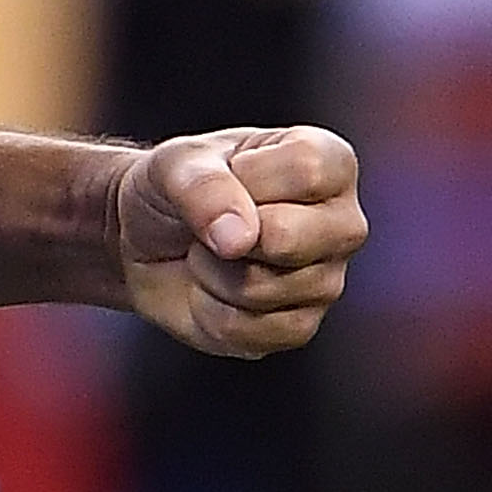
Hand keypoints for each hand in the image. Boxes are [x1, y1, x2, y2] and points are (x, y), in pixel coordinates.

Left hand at [117, 124, 365, 358]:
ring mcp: (327, 281)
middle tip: (215, 221)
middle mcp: (343, 224)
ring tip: (211, 250)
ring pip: (260, 289)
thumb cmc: (176, 185)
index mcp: (331, 164)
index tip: (230, 172)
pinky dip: (209, 309)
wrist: (148, 238)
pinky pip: (249, 330)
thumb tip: (240, 238)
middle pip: (287, 238)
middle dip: (225, 232)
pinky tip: (213, 287)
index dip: (247, 176)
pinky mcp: (300, 327)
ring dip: (211, 270)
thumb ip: (204, 184)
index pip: (307, 170)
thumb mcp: (176, 162)